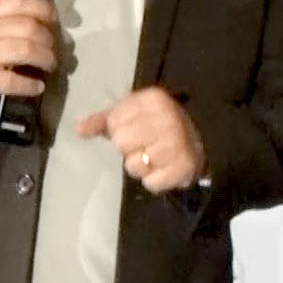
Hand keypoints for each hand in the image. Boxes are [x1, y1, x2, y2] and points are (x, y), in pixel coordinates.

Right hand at [0, 0, 58, 132]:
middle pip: (26, 27)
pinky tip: (37, 87)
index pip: (17, 2)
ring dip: (44, 59)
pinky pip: (10, 80)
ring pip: (22, 50)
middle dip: (47, 39)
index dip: (42, 8)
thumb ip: (4, 10)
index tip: (54, 20)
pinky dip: (29, 84)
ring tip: (50, 66)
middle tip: (53, 50)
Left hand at [77, 87, 206, 192]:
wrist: (204, 136)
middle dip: (129, 148)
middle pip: (121, 143)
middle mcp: (166, 119)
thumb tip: (79, 130)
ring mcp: (176, 144)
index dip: (120, 129)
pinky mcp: (184, 168)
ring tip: (155, 157)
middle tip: (146, 144)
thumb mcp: (134, 112)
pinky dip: (155, 180)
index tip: (137, 127)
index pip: (114, 121)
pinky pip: (150, 183)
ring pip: (133, 166)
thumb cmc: (160, 123)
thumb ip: (104, 119)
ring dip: (141, 166)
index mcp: (153, 99)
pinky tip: (164, 168)